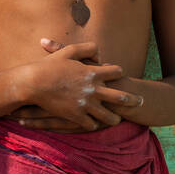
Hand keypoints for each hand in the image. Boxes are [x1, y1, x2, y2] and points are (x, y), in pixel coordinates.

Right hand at [26, 38, 142, 129]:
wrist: (34, 84)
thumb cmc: (49, 66)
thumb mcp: (69, 51)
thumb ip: (87, 48)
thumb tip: (100, 54)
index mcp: (93, 72)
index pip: (116, 72)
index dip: (118, 73)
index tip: (118, 75)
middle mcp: (93, 89)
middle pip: (121, 96)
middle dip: (132, 100)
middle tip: (140, 101)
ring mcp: (85, 104)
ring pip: (108, 116)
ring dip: (115, 118)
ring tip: (118, 120)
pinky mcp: (76, 116)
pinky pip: (91, 124)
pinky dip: (94, 124)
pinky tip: (95, 124)